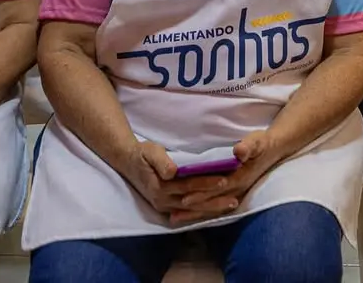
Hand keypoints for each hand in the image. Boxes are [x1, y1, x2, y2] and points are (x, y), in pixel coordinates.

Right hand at [121, 140, 236, 221]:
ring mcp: (165, 207)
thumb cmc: (142, 153)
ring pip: (192, 210)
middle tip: (234, 200)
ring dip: (212, 209)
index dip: (205, 184)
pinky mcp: (167, 208)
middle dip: (214, 202)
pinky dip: (203, 211)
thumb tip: (172, 172)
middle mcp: (163, 201)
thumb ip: (161, 161)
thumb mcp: (150, 151)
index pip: (188, 186)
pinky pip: (188, 212)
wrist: (128, 162)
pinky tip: (217, 209)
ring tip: (231, 205)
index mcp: (159, 187)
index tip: (223, 180)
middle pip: (193, 203)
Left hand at [169, 131, 282, 224]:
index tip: (185, 196)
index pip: (217, 188)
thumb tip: (240, 151)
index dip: (202, 192)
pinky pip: (215, 206)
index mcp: (240, 177)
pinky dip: (201, 212)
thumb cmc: (261, 144)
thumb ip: (248, 147)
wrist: (274, 151)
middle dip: (193, 207)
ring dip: (194, 213)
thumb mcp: (257, 142)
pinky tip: (187, 215)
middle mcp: (237, 189)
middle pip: (212, 201)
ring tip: (174, 218)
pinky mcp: (233, 194)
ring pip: (212, 207)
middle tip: (172, 212)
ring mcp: (236, 194)